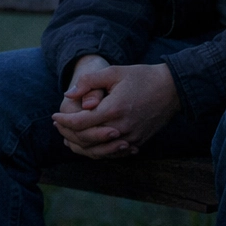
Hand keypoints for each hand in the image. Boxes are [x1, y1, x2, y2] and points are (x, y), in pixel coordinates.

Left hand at [52, 62, 180, 159]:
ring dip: (81, 146)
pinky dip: (98, 151)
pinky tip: (89, 144)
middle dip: (68, 134)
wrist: (172, 89)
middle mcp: (122, 128)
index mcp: (114, 109)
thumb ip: (89, 82)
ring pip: (99, 151)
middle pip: (86, 140)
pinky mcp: (138, 142)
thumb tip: (68, 95)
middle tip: (58, 125)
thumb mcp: (114, 72)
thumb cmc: (142, 77)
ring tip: (69, 138)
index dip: (64, 121)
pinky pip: (113, 153)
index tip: (54, 116)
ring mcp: (131, 138)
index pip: (80, 123)